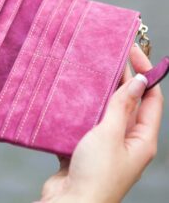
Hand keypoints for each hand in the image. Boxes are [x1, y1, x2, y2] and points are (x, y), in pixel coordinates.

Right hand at [38, 44, 163, 202]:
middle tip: (109, 57)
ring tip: (91, 72)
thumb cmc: (95, 174)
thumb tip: (139, 82)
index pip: (151, 97)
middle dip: (122, 79)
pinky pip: (88, 120)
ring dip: (100, 92)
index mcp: (141, 139)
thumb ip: (122, 107)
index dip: (145, 73)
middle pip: (129, 102)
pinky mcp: (86, 145)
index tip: (132, 52)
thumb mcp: (110, 135)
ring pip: (106, 110)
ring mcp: (106, 142)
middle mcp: (127, 139)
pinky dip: (83, 108)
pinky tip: (74, 96)